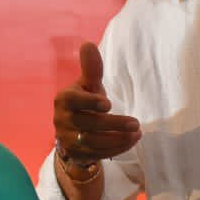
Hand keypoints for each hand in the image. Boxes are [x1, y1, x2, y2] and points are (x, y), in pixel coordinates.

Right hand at [53, 42, 140, 162]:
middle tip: (135, 123)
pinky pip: (98, 154)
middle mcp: (62, 120)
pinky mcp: (77, 155)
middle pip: (89, 124)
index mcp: (64, 99)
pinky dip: (117, 148)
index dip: (90, 102)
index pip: (74, 101)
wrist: (72, 131)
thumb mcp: (87, 85)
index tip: (108, 105)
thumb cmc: (84, 102)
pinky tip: (132, 141)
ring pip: (94, 142)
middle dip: (114, 124)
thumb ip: (91, 69)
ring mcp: (68, 139)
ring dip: (118, 139)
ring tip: (137, 132)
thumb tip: (88, 44)